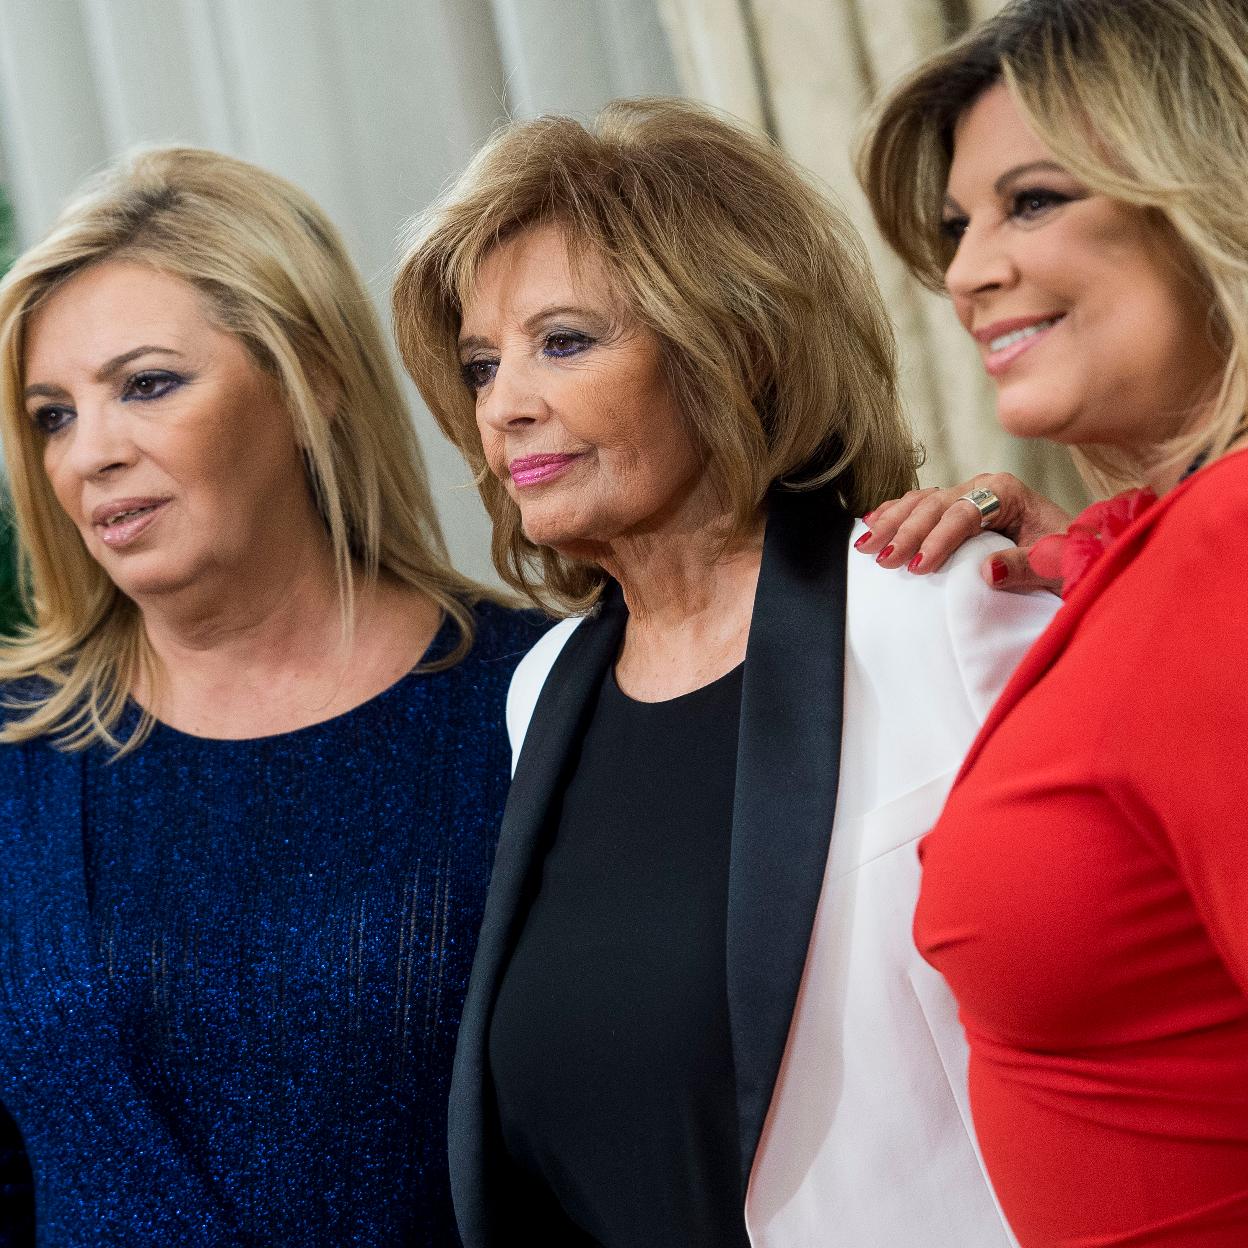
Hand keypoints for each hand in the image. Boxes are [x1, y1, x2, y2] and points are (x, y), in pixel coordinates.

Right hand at [853, 473, 1071, 592]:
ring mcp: (967, 493)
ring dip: (891, 522)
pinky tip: (871, 521)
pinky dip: (894, 512)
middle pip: (935, 505)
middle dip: (905, 532)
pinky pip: (919, 504)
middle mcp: (984, 486)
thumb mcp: (1056, 564)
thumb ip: (1025, 566)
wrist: (1077, 549)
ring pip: (920, 501)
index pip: (964, 513)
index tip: (919, 567)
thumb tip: (986, 572)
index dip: (939, 539)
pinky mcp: (956, 506)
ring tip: (866, 545)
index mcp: (1007, 492)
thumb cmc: (1067, 556)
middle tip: (882, 559)